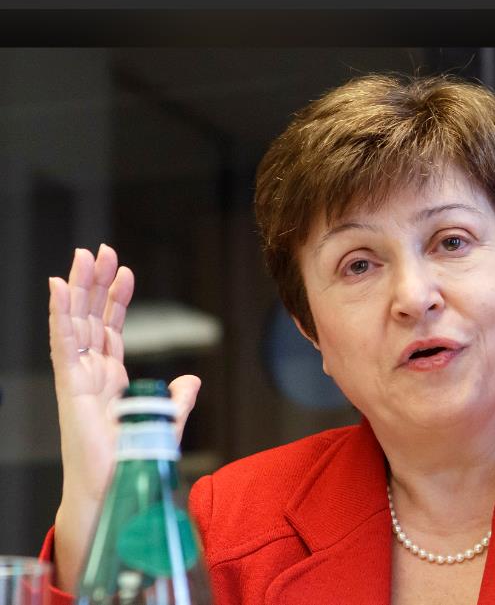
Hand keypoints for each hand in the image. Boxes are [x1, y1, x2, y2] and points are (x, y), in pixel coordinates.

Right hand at [48, 244, 199, 589]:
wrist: (116, 486)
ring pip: (76, 322)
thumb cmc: (132, 458)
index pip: (111, 328)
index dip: (116, 298)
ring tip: (83, 256)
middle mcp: (91, 372)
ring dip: (78, 288)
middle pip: (91, 317)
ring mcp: (78, 377)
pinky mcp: (70, 385)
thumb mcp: (165, 421)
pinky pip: (63, 343)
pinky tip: (60, 287)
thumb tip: (192, 381)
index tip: (124, 270)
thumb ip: (177, 399)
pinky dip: (60, 314)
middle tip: (100, 249)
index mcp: (111, 377)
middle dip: (95, 283)